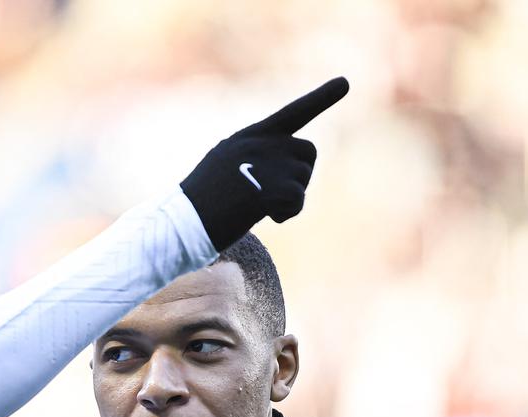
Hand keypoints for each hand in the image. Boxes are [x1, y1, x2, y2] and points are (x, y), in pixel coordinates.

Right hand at [180, 77, 349, 250]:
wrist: (182, 223)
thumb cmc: (201, 203)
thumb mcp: (225, 167)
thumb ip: (256, 158)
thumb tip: (288, 171)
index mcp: (249, 137)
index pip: (291, 113)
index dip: (321, 98)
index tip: (345, 83)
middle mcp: (260, 144)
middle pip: (307, 151)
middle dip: (300, 174)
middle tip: (276, 197)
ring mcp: (265, 165)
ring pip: (304, 177)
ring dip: (291, 197)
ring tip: (260, 208)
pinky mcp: (269, 189)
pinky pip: (298, 199)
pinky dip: (288, 213)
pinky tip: (265, 217)